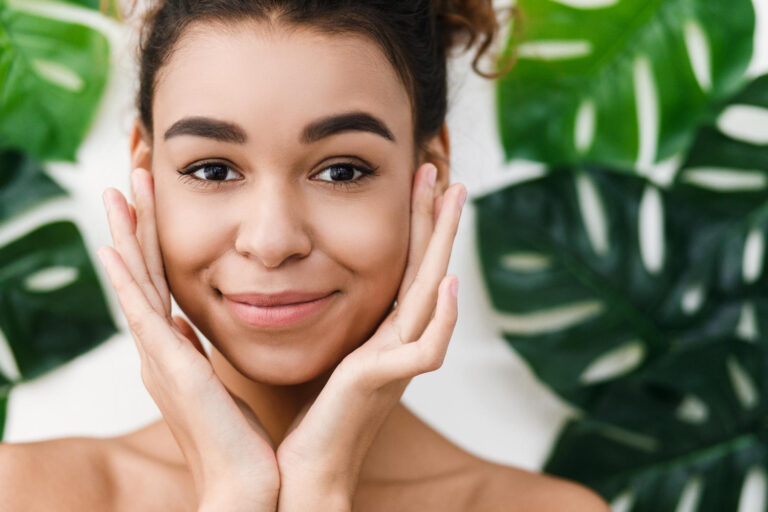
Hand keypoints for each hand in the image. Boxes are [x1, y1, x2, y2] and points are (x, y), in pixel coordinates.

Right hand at [98, 168, 279, 511]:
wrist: (247, 487)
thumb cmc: (241, 442)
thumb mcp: (219, 385)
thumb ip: (197, 355)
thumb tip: (188, 328)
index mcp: (174, 351)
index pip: (161, 283)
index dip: (153, 241)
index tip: (152, 202)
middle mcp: (159, 350)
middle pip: (143, 274)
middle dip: (135, 225)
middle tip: (130, 178)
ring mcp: (159, 358)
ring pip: (137, 282)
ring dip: (128, 236)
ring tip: (119, 191)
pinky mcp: (170, 368)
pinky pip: (142, 313)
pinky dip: (126, 279)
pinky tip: (113, 247)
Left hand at [275, 163, 464, 510]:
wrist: (305, 470)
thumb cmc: (312, 418)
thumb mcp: (332, 354)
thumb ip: (342, 324)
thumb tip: (316, 286)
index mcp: (384, 333)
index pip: (406, 268)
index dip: (416, 227)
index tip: (416, 184)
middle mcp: (399, 342)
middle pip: (426, 270)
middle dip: (437, 220)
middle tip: (444, 171)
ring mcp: (397, 362)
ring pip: (432, 294)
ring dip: (445, 246)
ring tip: (452, 197)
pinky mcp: (385, 384)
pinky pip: (425, 349)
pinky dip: (443, 318)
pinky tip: (449, 285)